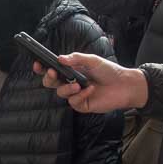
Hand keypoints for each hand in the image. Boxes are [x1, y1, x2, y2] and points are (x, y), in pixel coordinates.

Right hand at [33, 53, 148, 113]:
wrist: (124, 85)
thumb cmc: (109, 71)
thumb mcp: (92, 60)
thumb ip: (76, 58)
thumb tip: (59, 58)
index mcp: (71, 71)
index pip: (52, 69)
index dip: (42, 68)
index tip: (38, 64)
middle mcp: (70, 83)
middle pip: (50, 83)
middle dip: (49, 78)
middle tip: (53, 73)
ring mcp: (75, 95)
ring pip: (61, 93)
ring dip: (67, 88)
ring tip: (78, 84)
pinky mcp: (82, 105)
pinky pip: (73, 102)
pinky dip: (81, 95)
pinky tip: (90, 90)